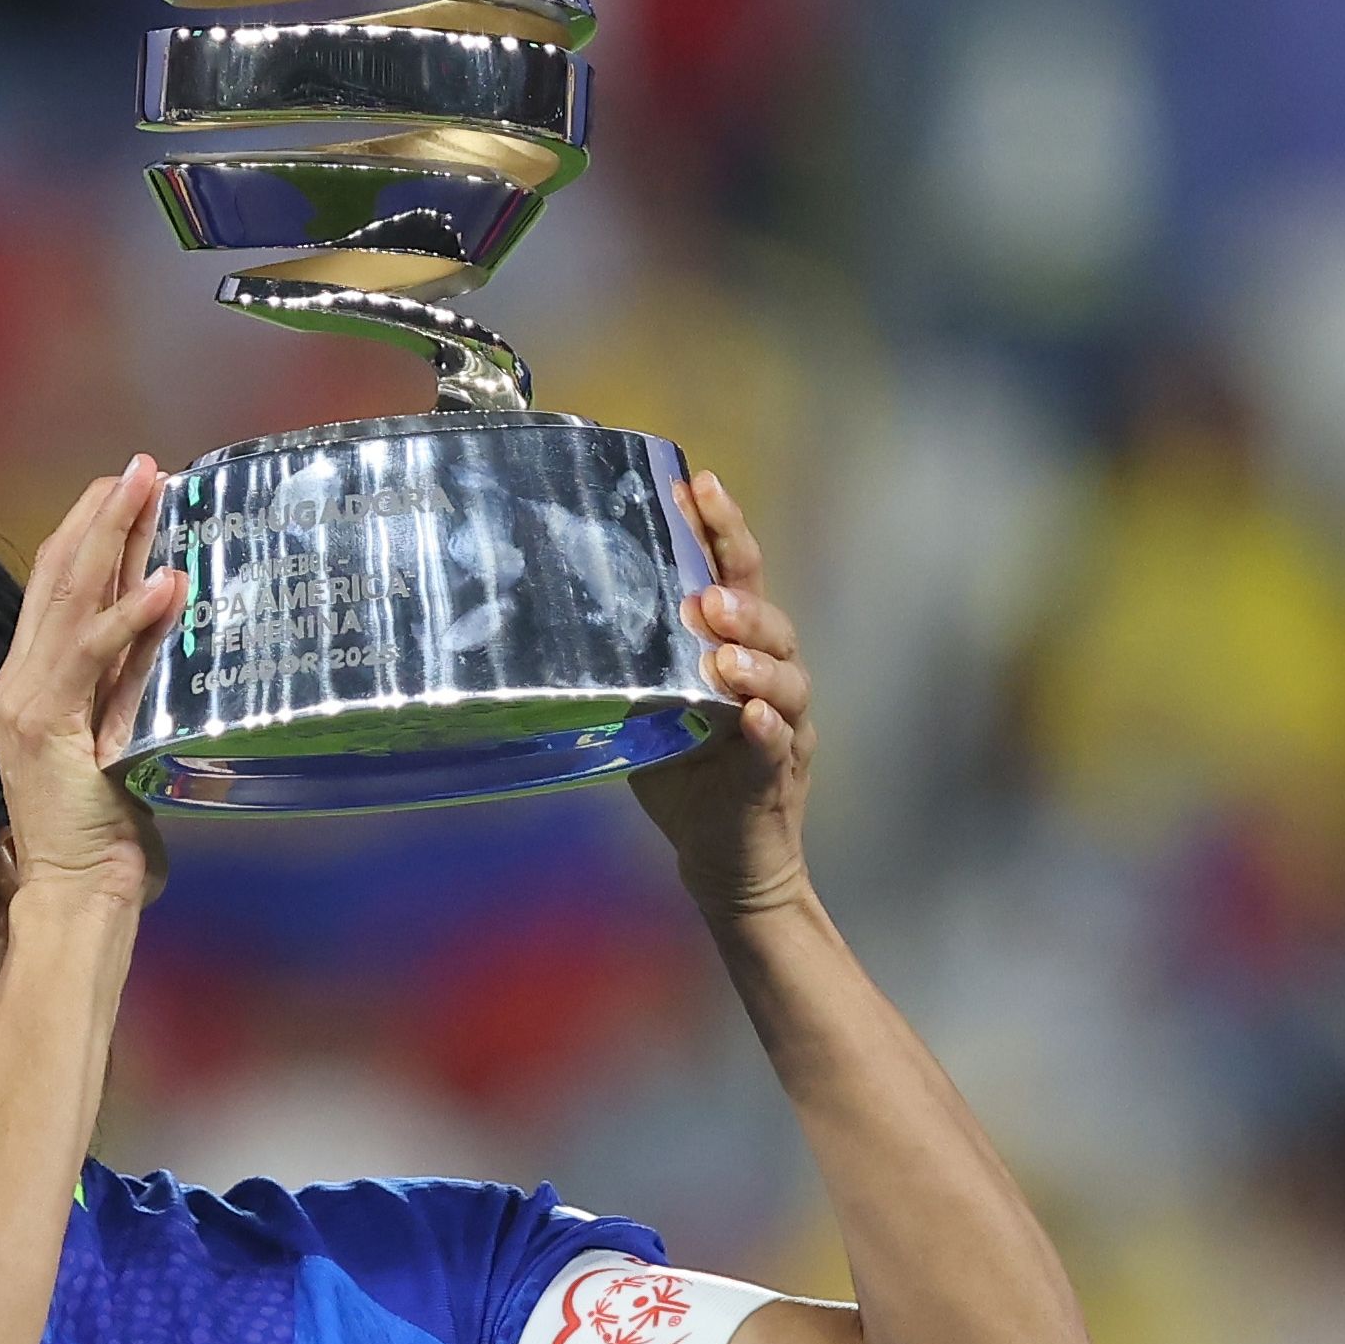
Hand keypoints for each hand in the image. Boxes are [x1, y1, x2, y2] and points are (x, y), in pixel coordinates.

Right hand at [0, 456, 185, 905]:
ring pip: (69, 598)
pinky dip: (129, 617)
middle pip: (58, 574)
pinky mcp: (46, 726)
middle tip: (143, 463)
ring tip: (151, 489)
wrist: (77, 889)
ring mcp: (27, 700)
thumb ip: (136, 686)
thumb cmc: (106, 829)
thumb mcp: (127, 736)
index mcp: (34, 680)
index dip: (91, 531)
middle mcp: (20, 679)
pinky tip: (165, 582)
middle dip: (102, 514)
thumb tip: (177, 629)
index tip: (131, 488)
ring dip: (113, 538)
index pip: (58, 586)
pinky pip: (92, 658)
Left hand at [632, 469, 812, 915]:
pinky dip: (765, 729)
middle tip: (707, 595)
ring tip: (723, 655)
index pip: (738, 576)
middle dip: (741, 601)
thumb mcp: (647, 709)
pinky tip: (748, 716)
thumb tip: (559, 611)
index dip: (723, 530)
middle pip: (772, 621)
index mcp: (738, 650)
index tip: (698, 484)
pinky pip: (778, 745)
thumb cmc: (686, 777)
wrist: (724, 859)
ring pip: (785, 680)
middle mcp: (770, 678)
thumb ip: (627, 663)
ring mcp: (782, 726)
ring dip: (754, 663)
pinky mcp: (777, 775)